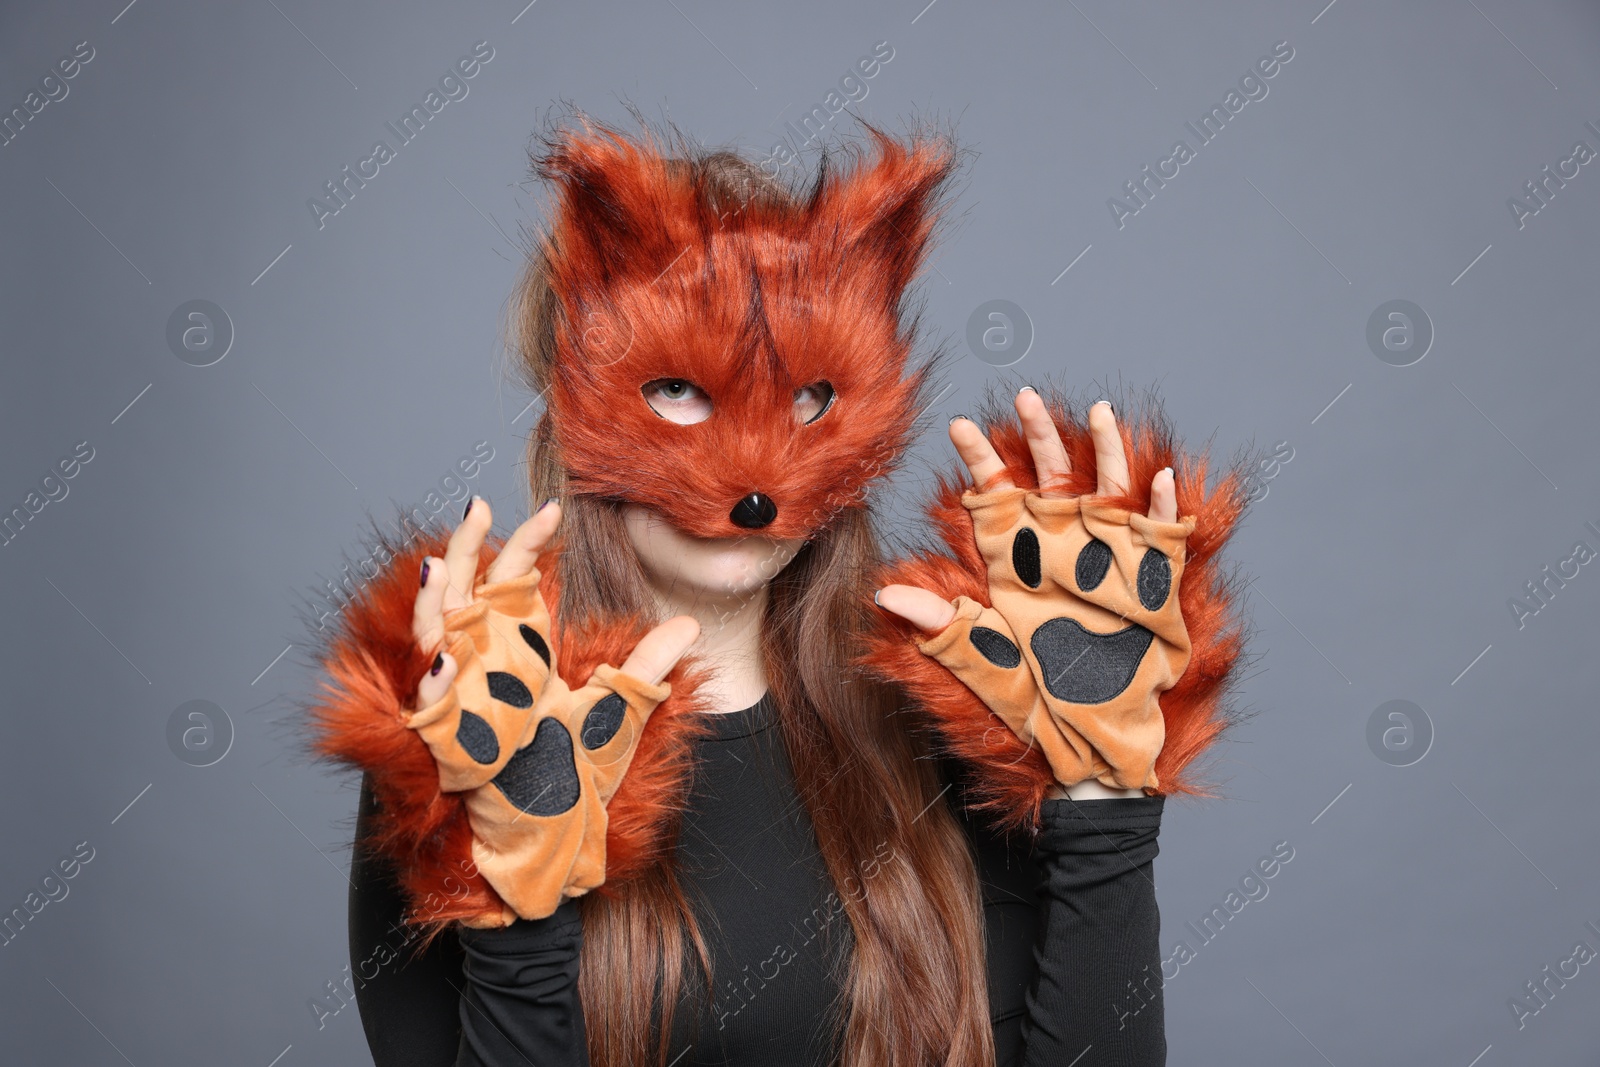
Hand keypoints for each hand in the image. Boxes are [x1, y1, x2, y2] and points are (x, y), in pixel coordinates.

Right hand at [408, 497, 698, 923]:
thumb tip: (687, 626)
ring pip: (431, 636)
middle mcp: (483, 670)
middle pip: (464, 594)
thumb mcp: (612, 715)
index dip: (527, 545)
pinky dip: (434, 683)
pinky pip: (429, 708)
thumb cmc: (566, 779)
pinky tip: (447, 660)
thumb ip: (644, 670)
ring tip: (441, 563)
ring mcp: (460, 703)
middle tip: (479, 507)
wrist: (544, 842)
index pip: (514, 585)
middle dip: (467, 551)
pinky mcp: (447, 744)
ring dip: (432, 603)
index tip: (553, 509)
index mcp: (518, 656)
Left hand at [876, 392, 1192, 792]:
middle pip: (1051, 476)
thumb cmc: (1034, 703)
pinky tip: (1160, 480)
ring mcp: (1107, 563)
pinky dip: (1163, 508)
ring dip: (1107, 450)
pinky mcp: (1149, 584)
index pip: (996, 496)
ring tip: (1099, 410)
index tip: (956, 425)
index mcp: (1018, 563)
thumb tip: (886, 596)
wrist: (1088, 743)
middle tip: (1022, 395)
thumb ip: (940, 627)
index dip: (979, 459)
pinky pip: (1160, 537)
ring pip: (1108, 490)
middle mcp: (1061, 552)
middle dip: (1038, 435)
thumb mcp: (981, 662)